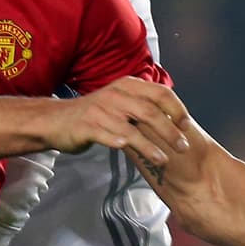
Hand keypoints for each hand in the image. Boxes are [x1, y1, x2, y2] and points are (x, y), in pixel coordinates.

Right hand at [41, 77, 190, 165]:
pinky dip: (118, 142)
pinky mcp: (87, 126)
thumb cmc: (94, 114)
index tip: (187, 127)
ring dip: (150, 145)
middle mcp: (115, 95)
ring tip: (164, 159)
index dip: (177, 110)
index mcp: (127, 86)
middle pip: (150, 112)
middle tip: (183, 147)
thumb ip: (143, 105)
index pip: (160, 93)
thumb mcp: (120, 102)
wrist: (56, 120)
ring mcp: (100, 110)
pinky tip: (126, 149)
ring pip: (131, 127)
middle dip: (170, 131)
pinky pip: (106, 135)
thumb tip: (174, 117)